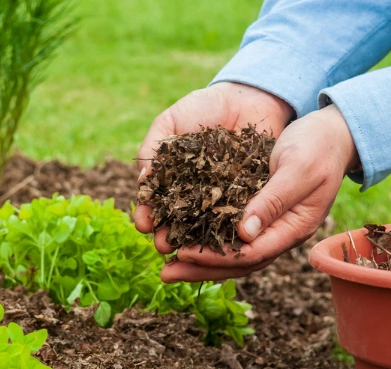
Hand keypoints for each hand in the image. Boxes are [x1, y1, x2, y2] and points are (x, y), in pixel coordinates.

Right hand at [134, 82, 294, 233]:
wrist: (246, 97)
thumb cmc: (204, 107)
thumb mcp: (170, 121)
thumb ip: (153, 148)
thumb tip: (143, 180)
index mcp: (172, 179)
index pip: (156, 202)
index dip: (147, 214)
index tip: (143, 224)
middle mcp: (195, 194)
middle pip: (178, 220)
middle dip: (168, 234)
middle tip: (163, 245)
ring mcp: (221, 197)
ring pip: (206, 224)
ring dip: (194, 240)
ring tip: (186, 250)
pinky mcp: (247, 196)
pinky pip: (236, 214)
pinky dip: (228, 226)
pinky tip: (221, 238)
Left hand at [156, 104, 359, 282]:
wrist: (333, 133)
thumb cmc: (318, 146)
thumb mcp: (297, 168)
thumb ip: (273, 200)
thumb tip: (243, 233)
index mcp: (294, 227)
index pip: (251, 254)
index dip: (216, 256)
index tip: (183, 253)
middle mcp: (280, 233)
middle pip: (238, 262)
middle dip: (200, 268)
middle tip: (165, 274)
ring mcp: (270, 225)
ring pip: (232, 252)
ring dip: (200, 260)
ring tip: (168, 264)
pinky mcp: (259, 212)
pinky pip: (230, 233)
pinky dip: (206, 238)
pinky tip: (183, 236)